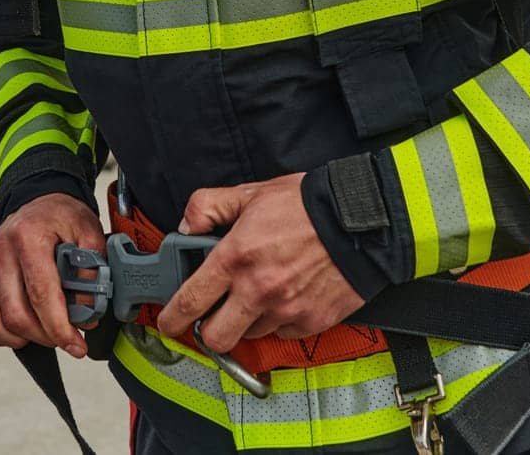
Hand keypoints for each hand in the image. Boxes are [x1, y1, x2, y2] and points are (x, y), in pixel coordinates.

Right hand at [0, 193, 104, 358]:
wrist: (40, 201)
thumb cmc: (64, 217)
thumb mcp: (89, 231)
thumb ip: (92, 268)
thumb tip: (87, 309)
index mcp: (28, 237)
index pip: (40, 293)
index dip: (59, 327)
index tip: (77, 346)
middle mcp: (1, 251)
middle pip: (16, 314)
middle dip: (45, 336)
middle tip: (69, 339)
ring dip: (22, 337)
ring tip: (47, 332)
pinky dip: (3, 332)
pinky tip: (27, 328)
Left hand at [154, 173, 364, 354]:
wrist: (360, 220)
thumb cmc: (306, 205)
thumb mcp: (249, 193)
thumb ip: (208, 207)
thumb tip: (186, 227)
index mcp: (236, 258)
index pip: (190, 301)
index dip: (172, 318)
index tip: (168, 322)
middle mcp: (258, 290)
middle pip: (216, 338)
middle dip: (209, 331)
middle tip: (214, 315)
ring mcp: (286, 311)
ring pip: (251, 334)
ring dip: (248, 320)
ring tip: (262, 290)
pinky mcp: (311, 322)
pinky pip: (284, 332)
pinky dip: (280, 320)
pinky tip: (288, 294)